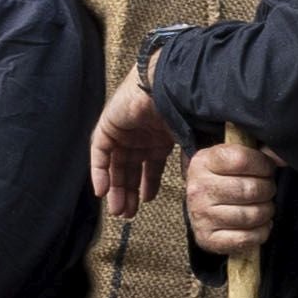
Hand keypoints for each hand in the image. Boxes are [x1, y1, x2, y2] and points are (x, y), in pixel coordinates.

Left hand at [89, 74, 181, 220]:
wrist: (171, 84)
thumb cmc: (186, 108)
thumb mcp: (191, 141)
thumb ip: (191, 161)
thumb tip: (197, 182)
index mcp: (159, 137)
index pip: (150, 165)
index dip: (148, 184)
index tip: (147, 201)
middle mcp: (140, 135)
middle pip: (129, 168)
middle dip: (129, 191)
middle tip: (127, 214)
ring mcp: (123, 130)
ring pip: (114, 164)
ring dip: (115, 188)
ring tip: (117, 211)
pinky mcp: (108, 126)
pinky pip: (99, 153)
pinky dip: (99, 172)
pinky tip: (102, 191)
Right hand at [181, 136, 281, 254]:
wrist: (198, 205)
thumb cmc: (222, 178)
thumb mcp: (233, 157)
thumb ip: (259, 153)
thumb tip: (281, 157)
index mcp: (203, 162)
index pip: (241, 160)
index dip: (263, 164)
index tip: (267, 169)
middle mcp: (199, 189)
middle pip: (250, 189)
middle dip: (268, 190)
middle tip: (266, 190)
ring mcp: (201, 215)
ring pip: (252, 215)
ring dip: (266, 212)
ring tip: (263, 207)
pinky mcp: (207, 239)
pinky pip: (246, 238)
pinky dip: (260, 232)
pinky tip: (259, 225)